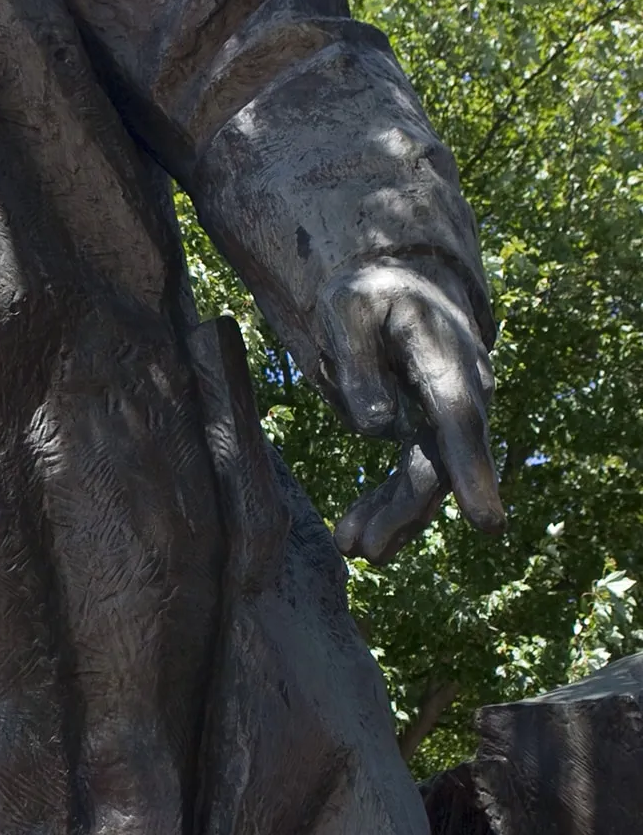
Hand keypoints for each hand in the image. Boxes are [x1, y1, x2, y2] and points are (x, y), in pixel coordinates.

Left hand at [315, 262, 503, 565]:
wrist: (396, 283)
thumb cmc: (367, 294)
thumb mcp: (347, 311)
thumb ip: (357, 364)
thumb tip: (373, 427)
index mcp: (443, 357)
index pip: (460, 419)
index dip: (471, 471)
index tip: (486, 523)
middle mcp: (459, 391)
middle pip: (441, 461)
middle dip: (407, 511)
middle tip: (366, 551)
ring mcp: (448, 414)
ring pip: (428, 477)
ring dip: (394, 517)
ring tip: (350, 547)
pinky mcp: (429, 429)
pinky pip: (413, 474)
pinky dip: (386, 504)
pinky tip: (354, 535)